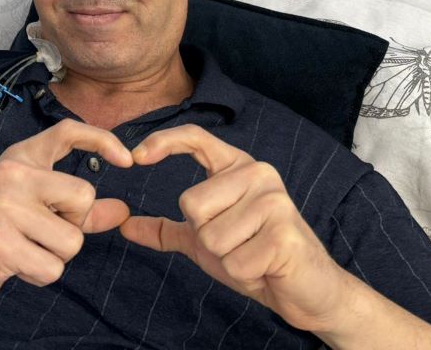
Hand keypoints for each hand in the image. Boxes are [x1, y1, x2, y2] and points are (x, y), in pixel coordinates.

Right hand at [0, 119, 131, 302]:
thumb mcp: (34, 204)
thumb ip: (79, 209)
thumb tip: (124, 212)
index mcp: (20, 158)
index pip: (66, 132)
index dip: (102, 139)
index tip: (128, 159)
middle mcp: (12, 174)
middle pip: (83, 197)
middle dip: (74, 223)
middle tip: (42, 229)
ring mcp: (3, 207)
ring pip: (71, 240)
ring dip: (56, 256)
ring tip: (26, 248)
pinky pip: (52, 268)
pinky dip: (41, 275)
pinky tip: (17, 264)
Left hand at [120, 124, 351, 332]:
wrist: (307, 291)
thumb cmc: (255, 258)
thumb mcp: (203, 241)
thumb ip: (165, 229)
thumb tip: (123, 225)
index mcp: (237, 167)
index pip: (196, 137)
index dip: (163, 142)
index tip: (136, 157)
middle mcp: (257, 173)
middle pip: (192, 203)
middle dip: (205, 237)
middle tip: (237, 244)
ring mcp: (274, 201)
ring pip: (210, 236)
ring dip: (226, 258)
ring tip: (252, 255)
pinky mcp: (285, 233)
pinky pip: (234, 261)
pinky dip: (242, 274)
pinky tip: (265, 268)